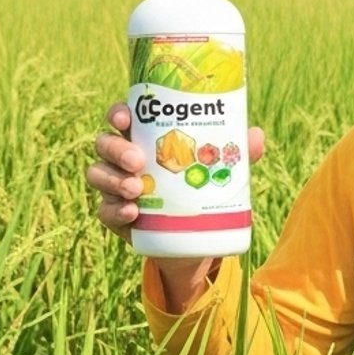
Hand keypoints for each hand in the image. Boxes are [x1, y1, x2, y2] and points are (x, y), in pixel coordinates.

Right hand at [87, 101, 266, 308]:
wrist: (195, 240)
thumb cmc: (204, 189)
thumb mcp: (221, 170)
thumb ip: (238, 153)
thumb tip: (255, 135)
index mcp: (146, 138)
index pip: (124, 118)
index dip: (119, 114)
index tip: (126, 118)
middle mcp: (124, 159)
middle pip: (105, 144)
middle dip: (116, 148)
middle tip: (138, 160)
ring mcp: (116, 187)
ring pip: (97, 174)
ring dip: (113, 179)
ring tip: (136, 189)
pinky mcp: (115, 216)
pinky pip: (104, 210)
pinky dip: (115, 210)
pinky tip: (133, 213)